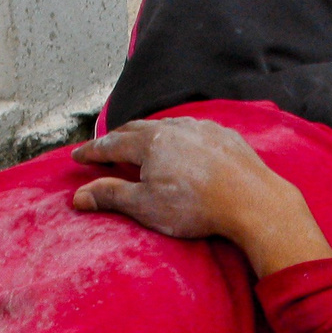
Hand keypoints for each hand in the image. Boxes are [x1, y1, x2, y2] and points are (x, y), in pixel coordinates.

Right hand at [71, 118, 331, 277]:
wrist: (253, 201)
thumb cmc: (196, 206)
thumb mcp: (146, 206)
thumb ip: (111, 196)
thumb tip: (78, 196)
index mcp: (150, 142)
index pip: (112, 143)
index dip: (93, 151)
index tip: (78, 156)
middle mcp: (174, 127)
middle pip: (138, 129)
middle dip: (119, 137)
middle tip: (106, 146)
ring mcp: (203, 128)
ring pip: (168, 126)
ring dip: (151, 133)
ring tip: (143, 142)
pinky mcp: (226, 136)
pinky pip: (195, 131)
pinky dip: (181, 136)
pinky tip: (184, 144)